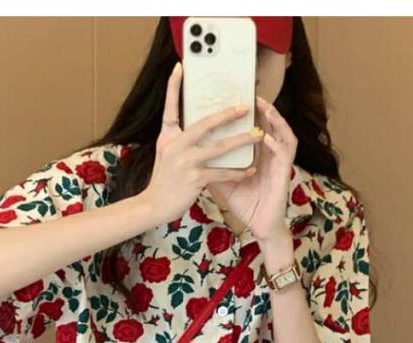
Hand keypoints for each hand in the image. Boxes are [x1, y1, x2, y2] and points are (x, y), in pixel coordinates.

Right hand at [142, 63, 262, 225]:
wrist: (154, 205)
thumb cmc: (163, 180)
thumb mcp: (165, 154)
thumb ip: (178, 140)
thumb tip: (195, 128)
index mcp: (167, 136)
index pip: (170, 107)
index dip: (173, 87)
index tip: (179, 68)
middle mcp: (176, 145)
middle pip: (206, 124)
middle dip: (228, 114)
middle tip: (245, 107)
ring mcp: (186, 161)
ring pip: (219, 148)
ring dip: (241, 141)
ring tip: (258, 136)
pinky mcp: (195, 178)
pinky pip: (222, 173)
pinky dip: (238, 172)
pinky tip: (251, 170)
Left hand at [206, 94, 298, 241]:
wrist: (259, 227)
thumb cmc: (245, 204)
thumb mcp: (223, 182)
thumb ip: (212, 165)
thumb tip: (190, 153)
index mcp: (258, 153)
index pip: (255, 126)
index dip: (251, 111)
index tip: (237, 96)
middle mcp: (271, 154)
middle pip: (270, 125)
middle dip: (263, 108)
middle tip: (252, 93)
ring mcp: (279, 163)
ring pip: (283, 134)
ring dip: (275, 119)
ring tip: (263, 107)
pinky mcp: (285, 175)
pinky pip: (284, 155)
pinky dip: (276, 145)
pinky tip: (266, 138)